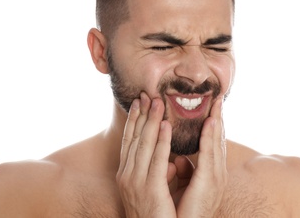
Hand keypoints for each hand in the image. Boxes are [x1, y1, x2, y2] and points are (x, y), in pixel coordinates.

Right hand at [116, 93, 175, 217]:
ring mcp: (135, 181)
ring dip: (150, 121)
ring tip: (156, 101)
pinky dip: (160, 140)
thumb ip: (160, 173)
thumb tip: (172, 163)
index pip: (129, 142)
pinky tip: (164, 125)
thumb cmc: (156, 216)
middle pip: (134, 138)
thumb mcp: (153, 191)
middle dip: (141, 115)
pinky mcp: (149, 188)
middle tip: (146, 94)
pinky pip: (156, 159)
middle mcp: (127, 175)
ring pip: (144, 144)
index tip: (138, 103)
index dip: (133, 121)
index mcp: (127, 175)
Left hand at [176, 97, 226, 217]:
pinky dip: (210, 137)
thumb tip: (177, 160)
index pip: (211, 144)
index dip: (212, 126)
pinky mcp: (210, 182)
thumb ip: (183, 172)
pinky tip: (210, 122)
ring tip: (216, 104)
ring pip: (216, 143)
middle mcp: (217, 174)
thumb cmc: (183, 212)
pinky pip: (209, 154)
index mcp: (211, 174)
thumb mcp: (183, 188)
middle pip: (217, 140)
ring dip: (216, 122)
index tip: (211, 108)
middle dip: (218, 119)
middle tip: (217, 99)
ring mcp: (216, 178)